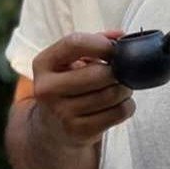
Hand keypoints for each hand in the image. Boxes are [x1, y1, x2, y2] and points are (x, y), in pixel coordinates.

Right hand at [31, 31, 134, 148]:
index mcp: (43, 64)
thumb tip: (121, 36)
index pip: (74, 43)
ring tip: (118, 88)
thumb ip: (93, 43)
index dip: (102, 44)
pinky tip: (117, 104)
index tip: (115, 49)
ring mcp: (62, 113)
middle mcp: (47, 89)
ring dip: (124, 89)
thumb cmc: (66, 86)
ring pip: (112, 94)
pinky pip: (118, 113)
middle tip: (121, 72)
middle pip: (99, 73)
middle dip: (119, 71)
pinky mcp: (79, 131)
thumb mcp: (67, 62)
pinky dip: (126, 106)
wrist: (50, 128)